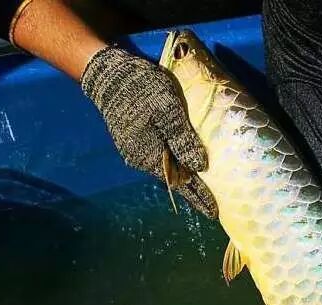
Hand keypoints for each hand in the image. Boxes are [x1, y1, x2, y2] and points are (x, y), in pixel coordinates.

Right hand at [81, 47, 217, 217]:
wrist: (108, 74)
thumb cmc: (141, 89)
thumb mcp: (168, 110)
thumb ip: (184, 139)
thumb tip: (200, 167)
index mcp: (151, 156)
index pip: (181, 184)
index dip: (199, 197)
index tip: (214, 213)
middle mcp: (142, 159)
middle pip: (174, 180)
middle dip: (193, 192)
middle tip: (211, 208)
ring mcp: (136, 150)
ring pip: (167, 169)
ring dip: (184, 178)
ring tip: (202, 189)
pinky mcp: (134, 138)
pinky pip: (160, 157)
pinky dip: (175, 164)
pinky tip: (184, 165)